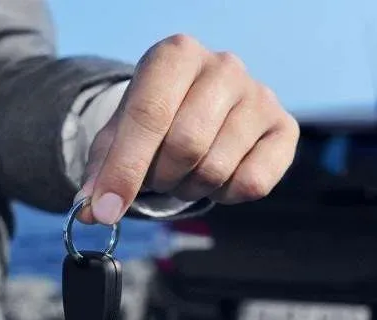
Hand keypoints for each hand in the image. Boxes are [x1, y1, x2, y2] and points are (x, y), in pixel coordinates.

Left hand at [76, 34, 298, 224]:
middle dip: (162, 177)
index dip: (124, 168)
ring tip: (188, 172)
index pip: (148, 114)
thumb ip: (103, 168)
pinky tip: (220, 175)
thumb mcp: (123, 132)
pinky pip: (253, 183)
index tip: (104, 210)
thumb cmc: (160, 118)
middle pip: (186, 144)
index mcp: (177, 54)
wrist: (204, 107)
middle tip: (158, 177)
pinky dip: (227, 194)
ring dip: (192, 186)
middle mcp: (224, 66)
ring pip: (217, 168)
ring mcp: (260, 95)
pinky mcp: (285, 127)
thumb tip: (91, 210)